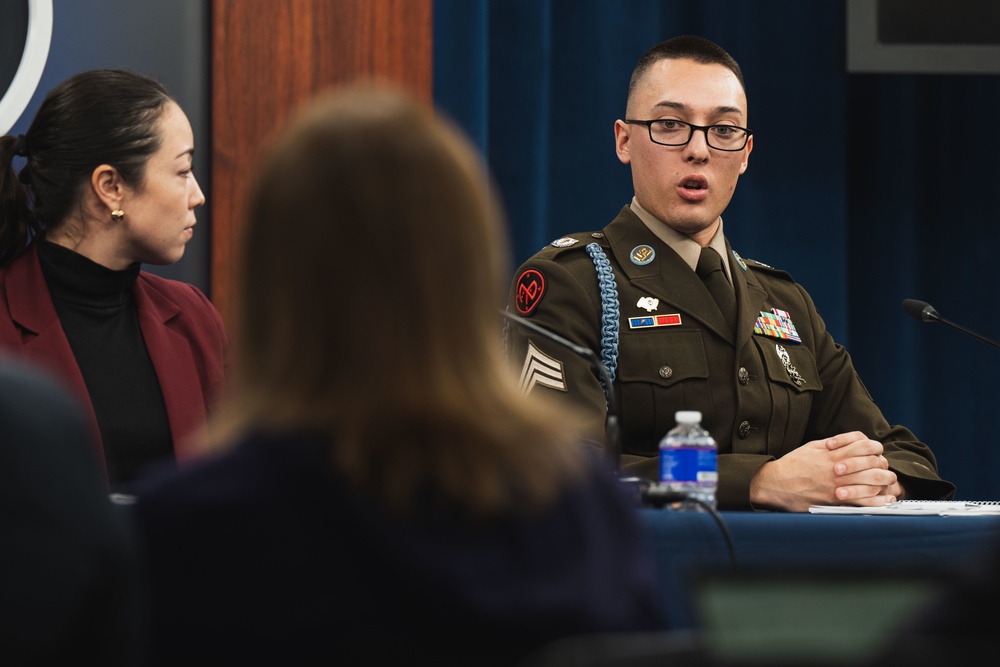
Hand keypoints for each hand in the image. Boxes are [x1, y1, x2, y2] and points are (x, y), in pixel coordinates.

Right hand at [749, 431, 899, 511]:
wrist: (776, 484)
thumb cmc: (792, 465)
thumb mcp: (811, 447)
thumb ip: (832, 444)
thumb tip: (850, 441)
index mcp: (833, 454)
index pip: (865, 445)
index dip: (875, 447)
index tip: (875, 452)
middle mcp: (838, 470)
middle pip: (873, 463)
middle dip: (883, 464)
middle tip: (883, 467)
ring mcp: (838, 487)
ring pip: (873, 482)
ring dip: (885, 481)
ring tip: (889, 481)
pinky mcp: (835, 502)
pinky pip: (864, 503)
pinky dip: (879, 502)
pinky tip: (887, 500)